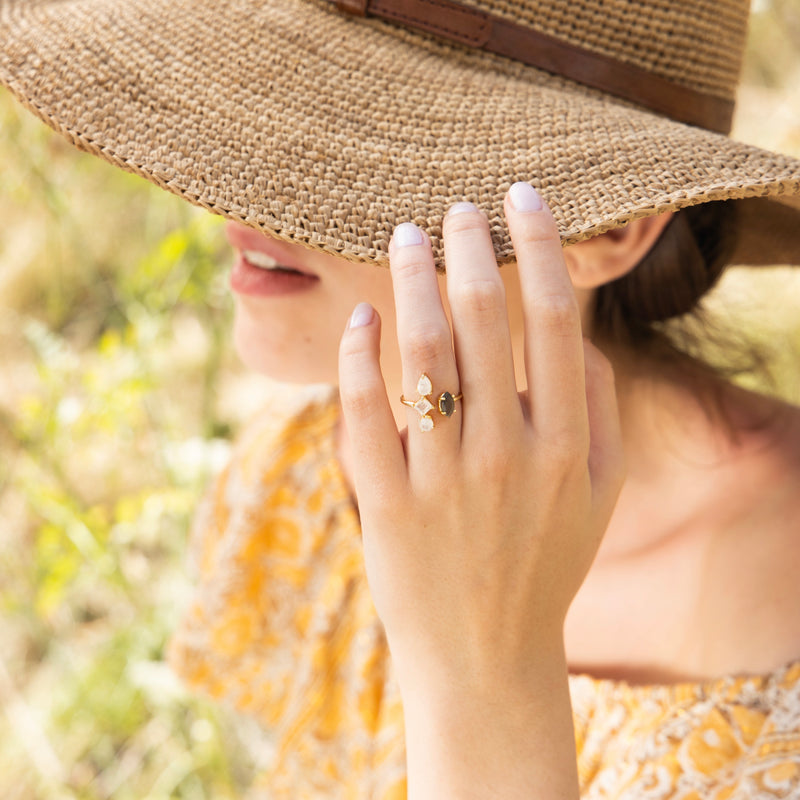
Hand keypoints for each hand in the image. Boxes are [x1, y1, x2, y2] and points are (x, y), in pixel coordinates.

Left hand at [338, 184, 624, 797]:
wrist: (487, 655)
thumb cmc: (544, 561)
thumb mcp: (599, 494)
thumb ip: (600, 409)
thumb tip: (572, 330)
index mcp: (566, 445)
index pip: (553, 318)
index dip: (538, 246)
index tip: (522, 196)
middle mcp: (508, 456)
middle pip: (484, 320)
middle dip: (469, 246)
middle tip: (454, 206)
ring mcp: (443, 482)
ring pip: (420, 355)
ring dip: (410, 281)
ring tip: (403, 237)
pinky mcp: (386, 507)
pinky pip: (362, 414)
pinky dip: (356, 356)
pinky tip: (361, 316)